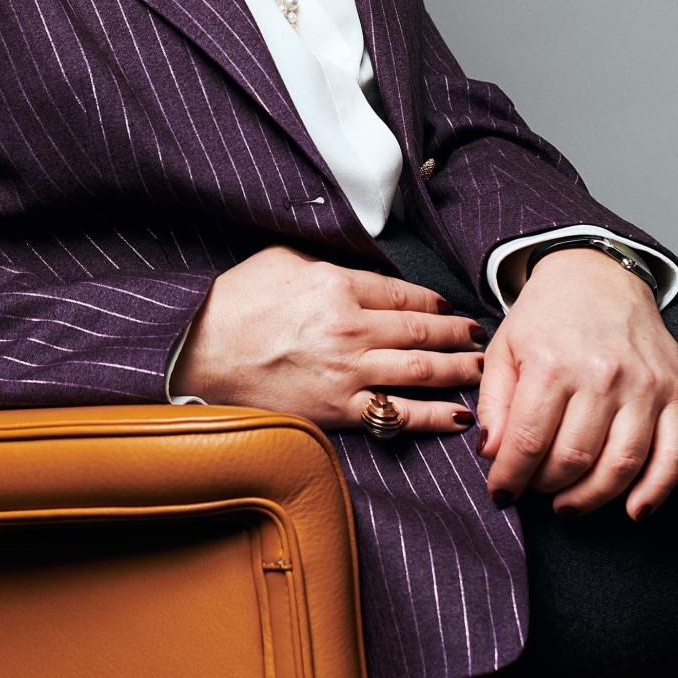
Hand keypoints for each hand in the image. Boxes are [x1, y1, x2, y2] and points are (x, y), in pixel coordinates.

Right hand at [173, 244, 486, 433]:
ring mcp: (348, 372)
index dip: (433, 300)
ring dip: (458, 369)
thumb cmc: (232, 305)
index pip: (402, 292)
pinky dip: (433, 416)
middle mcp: (351, 328)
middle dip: (458, 333)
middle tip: (480, 335)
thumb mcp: (279, 261)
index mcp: (337, 285)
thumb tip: (353, 266)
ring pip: (421, 369)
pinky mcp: (339, 411)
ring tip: (481, 369)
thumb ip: (323, 263)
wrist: (196, 357)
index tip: (448, 305)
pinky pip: (398, 415)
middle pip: (422, 329)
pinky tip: (456, 416)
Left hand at [478, 248, 677, 518]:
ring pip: (620, 465)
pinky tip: (633, 511)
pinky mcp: (675, 392)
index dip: (510, 478)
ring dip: (591, 499)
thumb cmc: (547, 315)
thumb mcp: (505, 348)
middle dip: (546, 488)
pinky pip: (673, 454)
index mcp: (551, 362)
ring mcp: (643, 385)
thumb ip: (494, 403)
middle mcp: (600, 374)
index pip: (527, 442)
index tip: (501, 494)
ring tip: (569, 505)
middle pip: (573, 459)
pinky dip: (655, 491)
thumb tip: (493, 456)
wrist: (599, 273)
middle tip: (535, 491)